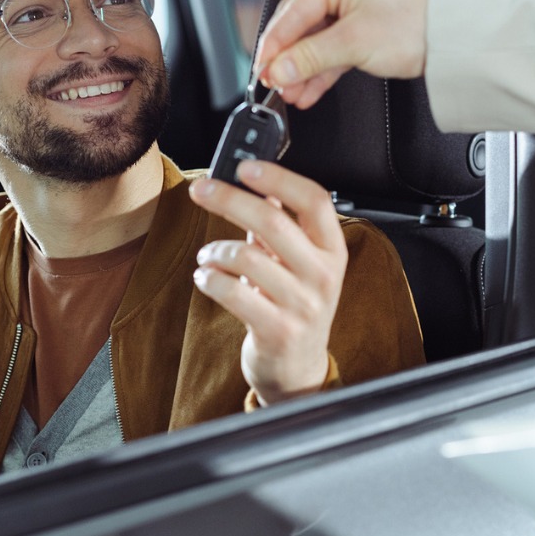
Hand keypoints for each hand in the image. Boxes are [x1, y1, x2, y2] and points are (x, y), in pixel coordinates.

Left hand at [189, 161, 346, 403]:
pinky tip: (205, 278)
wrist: (297, 368)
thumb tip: (257, 181)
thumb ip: (280, 224)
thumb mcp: (296, 262)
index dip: (279, 178)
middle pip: (273, 221)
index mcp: (333, 250)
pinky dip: (209, 279)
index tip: (245, 166)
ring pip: (246, 257)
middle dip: (229, 199)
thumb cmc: (292, 305)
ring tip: (207, 257)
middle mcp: (324, 275)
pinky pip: (232, 293)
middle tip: (201, 190)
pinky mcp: (277, 331)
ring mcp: (303, 305)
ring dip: (214, 251)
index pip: (314, 200)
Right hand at [253, 0, 431, 107]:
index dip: (274, 43)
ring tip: (290, 93)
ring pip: (314, 43)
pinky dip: (318, 73)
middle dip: (287, 59)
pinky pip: (330, 53)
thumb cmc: (416, 26)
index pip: (293, 10)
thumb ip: (310, 57)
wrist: (455, 43)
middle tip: (272, 82)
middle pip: (300, 27)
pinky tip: (306, 91)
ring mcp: (353, 10)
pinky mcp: (362, 32)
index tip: (262, 68)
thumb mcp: (354, 42)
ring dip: (301, 71)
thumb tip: (278, 70)